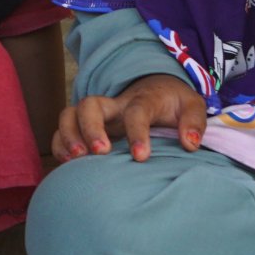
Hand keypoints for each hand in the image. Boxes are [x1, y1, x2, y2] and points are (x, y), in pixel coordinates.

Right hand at [52, 75, 206, 163]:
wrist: (156, 89)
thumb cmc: (173, 103)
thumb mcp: (191, 105)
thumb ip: (194, 122)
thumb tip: (190, 143)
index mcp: (142, 100)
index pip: (136, 112)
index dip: (136, 133)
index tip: (141, 157)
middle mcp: (114, 106)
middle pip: (90, 105)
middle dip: (90, 128)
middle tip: (100, 153)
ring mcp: (97, 116)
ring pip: (69, 115)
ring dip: (69, 136)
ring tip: (77, 160)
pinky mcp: (85, 128)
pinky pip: (62, 131)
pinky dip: (59, 146)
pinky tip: (69, 164)